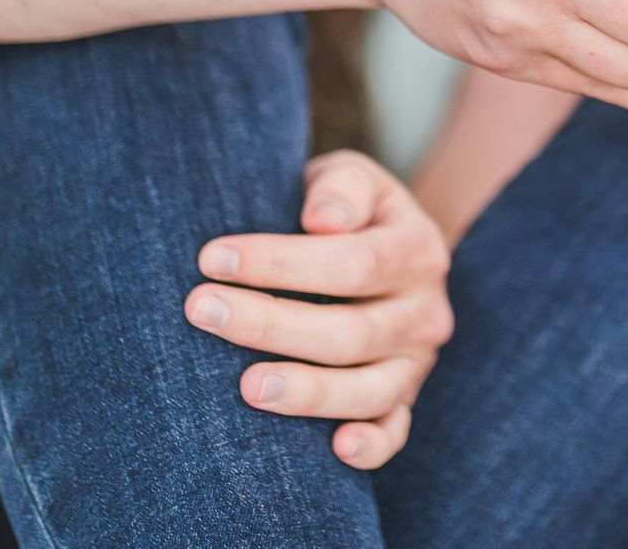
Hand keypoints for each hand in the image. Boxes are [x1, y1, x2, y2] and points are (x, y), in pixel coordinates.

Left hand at [185, 151, 455, 469]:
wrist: (380, 247)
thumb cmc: (345, 211)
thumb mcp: (349, 179)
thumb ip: (340, 188)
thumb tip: (322, 220)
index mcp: (417, 249)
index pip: (354, 263)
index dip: (282, 262)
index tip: (212, 258)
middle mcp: (426, 311)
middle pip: (353, 331)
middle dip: (271, 324)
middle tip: (201, 310)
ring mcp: (417, 363)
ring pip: (371, 390)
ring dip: (308, 391)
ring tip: (246, 387)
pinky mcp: (404, 402)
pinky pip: (396, 432)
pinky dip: (373, 446)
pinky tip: (337, 449)